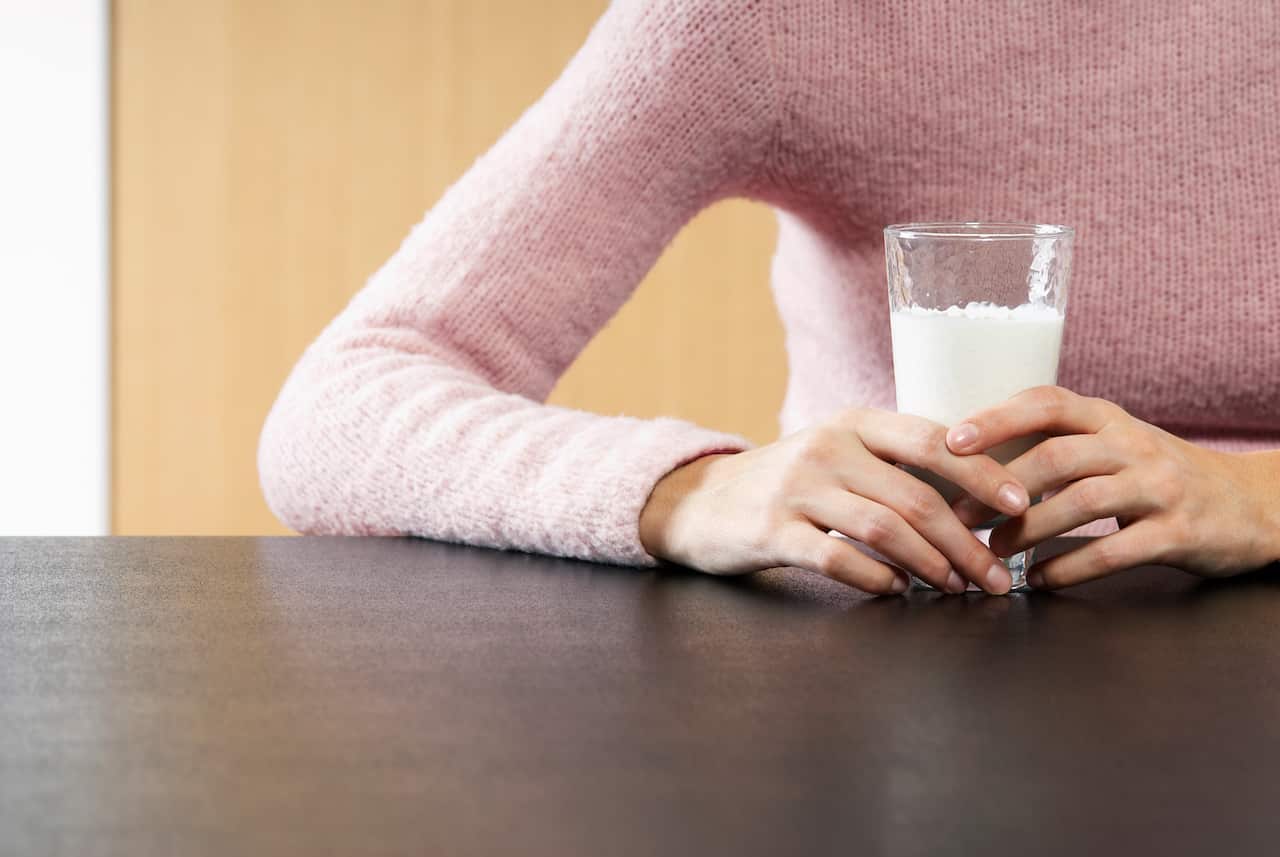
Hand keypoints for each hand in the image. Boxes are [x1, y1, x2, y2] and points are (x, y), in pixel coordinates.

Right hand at [639, 408, 1030, 594]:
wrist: (699, 502)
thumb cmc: (786, 483)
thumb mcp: (837, 453)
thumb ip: (893, 464)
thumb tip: (977, 499)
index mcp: (852, 422)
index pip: (931, 438)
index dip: (982, 471)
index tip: (1019, 504)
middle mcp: (826, 448)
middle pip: (914, 494)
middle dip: (966, 540)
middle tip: (997, 575)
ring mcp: (795, 489)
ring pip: (882, 528)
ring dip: (930, 565)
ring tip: (956, 588)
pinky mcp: (771, 531)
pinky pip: (837, 559)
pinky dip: (876, 579)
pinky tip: (897, 592)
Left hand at [946, 386, 1279, 588]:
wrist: (1254, 503)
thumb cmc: (1161, 475)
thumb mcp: (1116, 444)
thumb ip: (1059, 444)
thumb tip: (975, 462)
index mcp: (1109, 419)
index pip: (1046, 403)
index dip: (996, 419)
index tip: (951, 442)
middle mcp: (1134, 445)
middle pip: (1056, 457)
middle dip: (999, 488)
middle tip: (959, 515)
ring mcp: (1159, 488)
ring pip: (1081, 503)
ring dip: (1028, 531)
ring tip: (993, 550)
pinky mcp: (1178, 533)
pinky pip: (1113, 551)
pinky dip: (1068, 568)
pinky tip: (1039, 580)